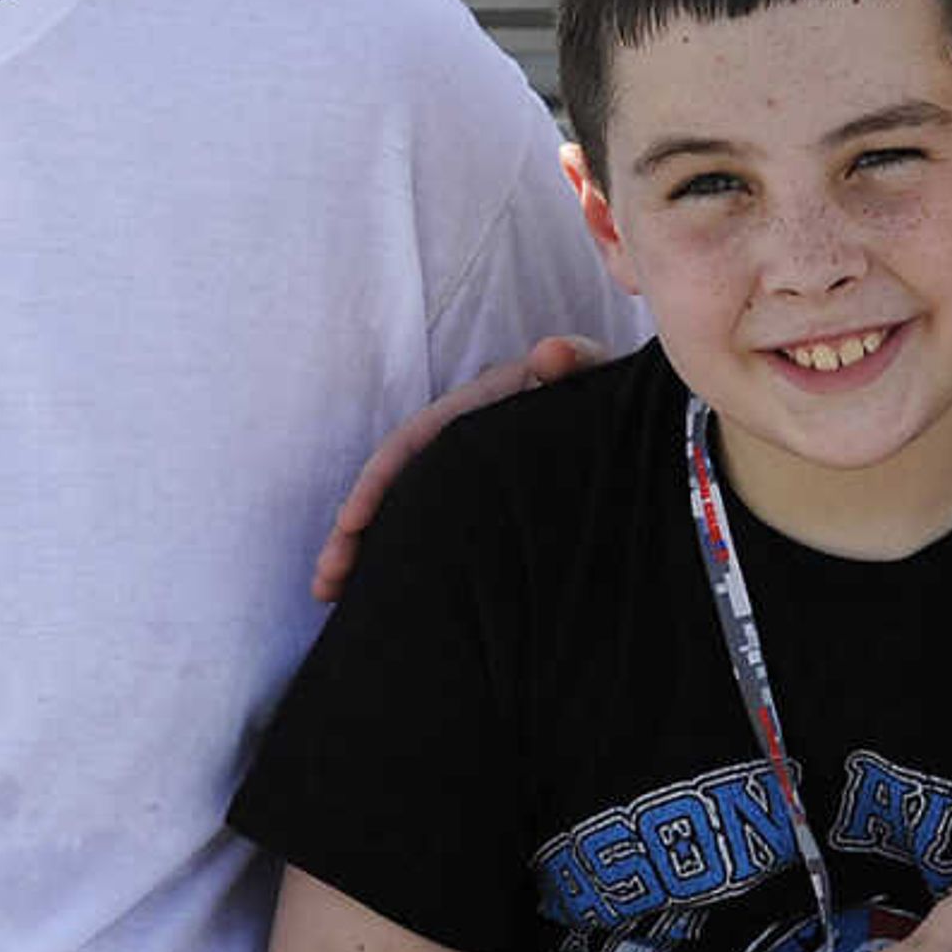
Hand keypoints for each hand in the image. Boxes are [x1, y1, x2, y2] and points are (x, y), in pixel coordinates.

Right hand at [311, 335, 607, 600]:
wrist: (625, 418)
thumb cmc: (607, 395)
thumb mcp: (597, 374)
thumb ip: (578, 361)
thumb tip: (547, 355)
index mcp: (480, 407)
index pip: (417, 440)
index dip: (381, 479)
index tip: (352, 522)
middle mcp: (460, 437)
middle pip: (394, 481)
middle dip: (352, 531)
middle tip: (326, 582)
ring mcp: (465, 470)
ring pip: (403, 509)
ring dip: (364, 549)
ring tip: (330, 596)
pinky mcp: (476, 503)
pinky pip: (427, 526)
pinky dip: (396, 554)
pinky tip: (373, 593)